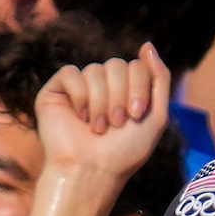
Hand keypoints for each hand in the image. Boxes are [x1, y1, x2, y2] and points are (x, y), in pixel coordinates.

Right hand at [33, 47, 169, 184]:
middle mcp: (101, 86)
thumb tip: (148, 44)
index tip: (136, 116)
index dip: (139, 88)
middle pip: (117, 64)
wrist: (92, 171)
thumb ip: (159, 79)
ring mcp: (78, 87)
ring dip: (101, 102)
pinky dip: (80, 96)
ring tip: (98, 127)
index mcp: (125, 90)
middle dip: (120, 95)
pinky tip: (79, 116)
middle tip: (117, 123)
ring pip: (95, 70)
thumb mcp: (156, 116)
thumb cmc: (124, 151)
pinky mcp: (55, 90)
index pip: (136, 66)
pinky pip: (71, 73)